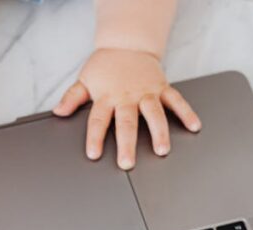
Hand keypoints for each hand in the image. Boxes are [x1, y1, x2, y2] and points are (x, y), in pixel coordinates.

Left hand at [53, 47, 200, 169]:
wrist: (127, 43)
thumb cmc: (105, 65)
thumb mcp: (84, 80)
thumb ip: (72, 98)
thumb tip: (58, 112)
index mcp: (107, 97)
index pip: (98, 120)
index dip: (95, 138)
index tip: (94, 154)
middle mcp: (127, 96)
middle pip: (127, 123)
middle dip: (127, 144)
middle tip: (127, 163)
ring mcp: (146, 92)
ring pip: (154, 114)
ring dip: (159, 132)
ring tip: (162, 150)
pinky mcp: (162, 88)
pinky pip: (176, 101)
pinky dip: (186, 113)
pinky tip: (194, 126)